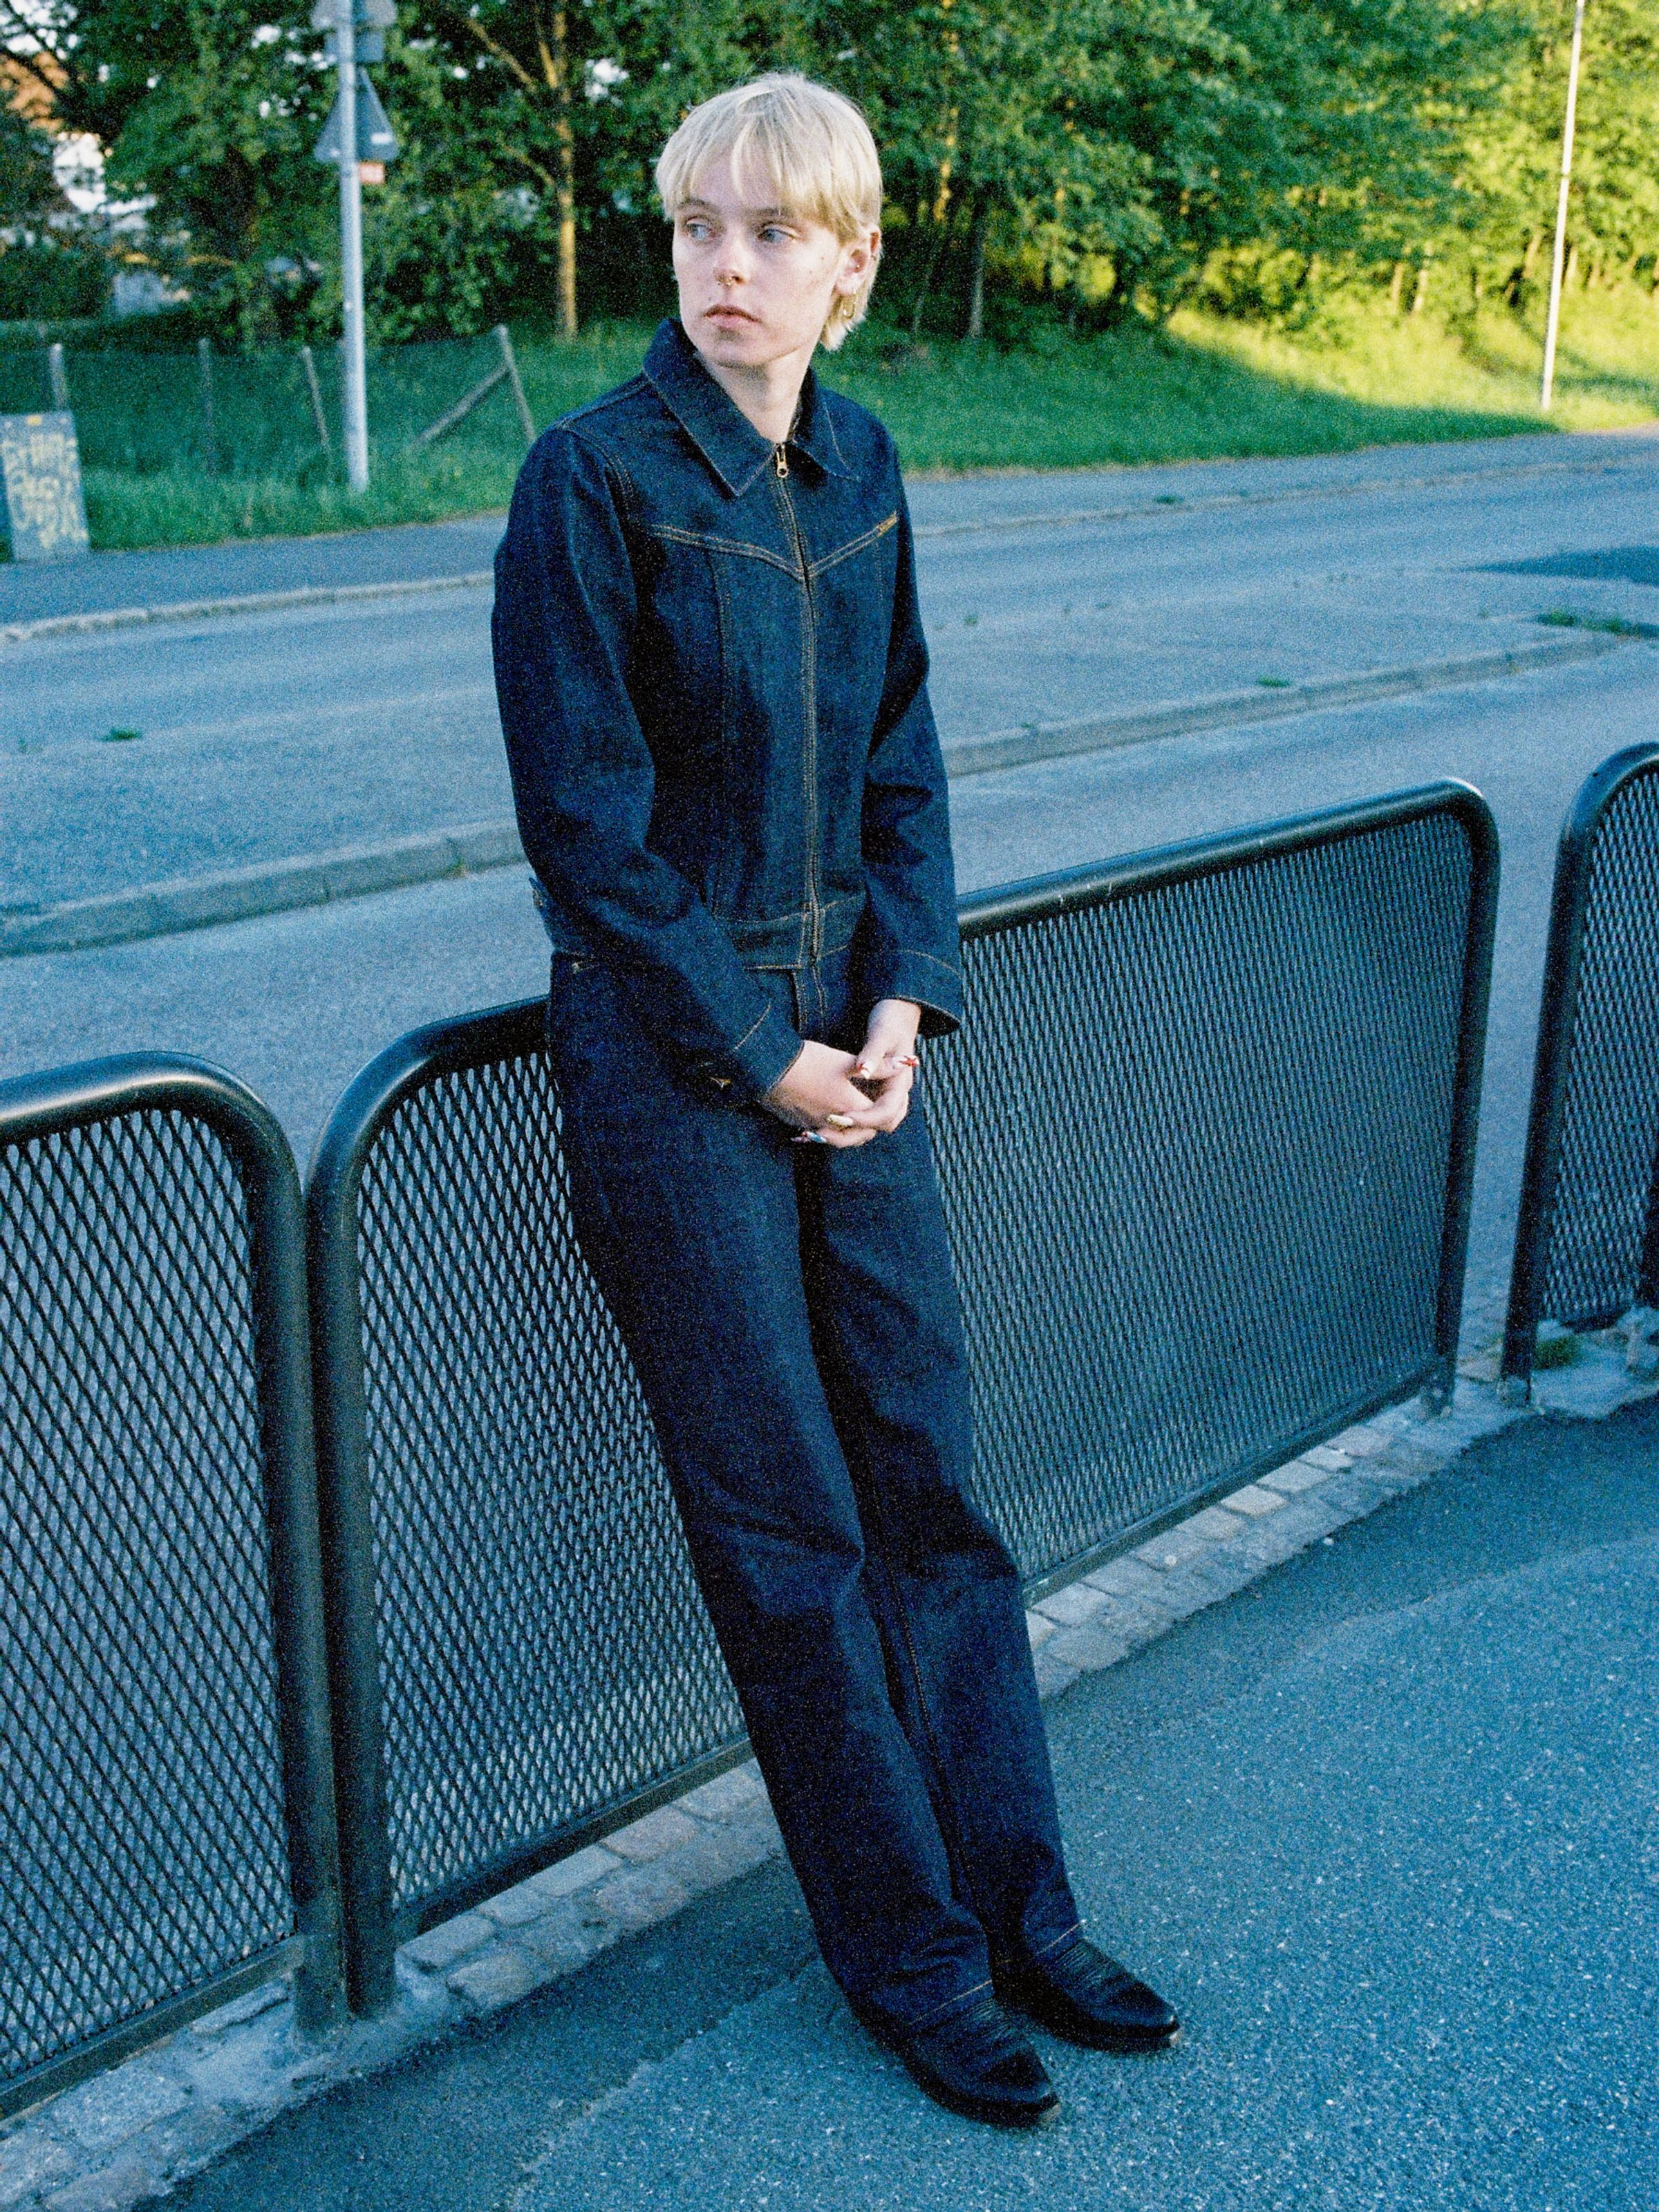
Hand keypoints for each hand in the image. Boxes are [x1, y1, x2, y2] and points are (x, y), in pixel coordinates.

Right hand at [763, 998, 920, 1148]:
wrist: (769, 1067)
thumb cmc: (809, 1060)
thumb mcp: (846, 1061)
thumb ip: (879, 1067)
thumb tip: (906, 1064)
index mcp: (849, 1107)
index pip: (877, 1119)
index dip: (885, 1112)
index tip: (885, 1100)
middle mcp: (834, 1123)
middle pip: (860, 1135)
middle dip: (869, 1126)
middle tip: (873, 1114)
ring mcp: (814, 1126)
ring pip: (839, 1139)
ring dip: (849, 1132)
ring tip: (852, 1118)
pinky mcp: (798, 1124)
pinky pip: (819, 1134)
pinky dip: (828, 1129)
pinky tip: (826, 1114)